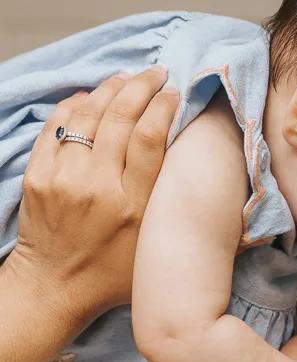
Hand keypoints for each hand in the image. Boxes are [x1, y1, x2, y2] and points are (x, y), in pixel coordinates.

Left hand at [9, 67, 178, 319]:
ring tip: (127, 79)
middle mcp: (97, 188)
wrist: (53, 289)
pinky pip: (57, 125)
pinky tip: (90, 97)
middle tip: (156, 73)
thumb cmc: (112, 274)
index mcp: (133, 206)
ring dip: (110, 88)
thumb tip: (192, 162)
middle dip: (142, 85)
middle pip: (120, 116)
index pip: (151, 138)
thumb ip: (170, 205)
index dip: (165, 106)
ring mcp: (63, 179)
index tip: (175, 93)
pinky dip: (75, 104)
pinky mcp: (38, 176)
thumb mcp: (154, 246)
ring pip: (88, 113)